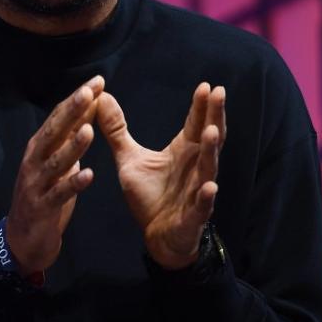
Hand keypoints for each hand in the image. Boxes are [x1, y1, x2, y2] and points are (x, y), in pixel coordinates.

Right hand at [5, 75, 104, 274]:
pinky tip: (88, 176)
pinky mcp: (42, 208)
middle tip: (89, 92)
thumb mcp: (57, 164)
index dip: (77, 99)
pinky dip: (73, 184)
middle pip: (54, 132)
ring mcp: (36, 184)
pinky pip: (59, 194)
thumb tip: (87, 110)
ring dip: (72, 146)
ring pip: (56, 162)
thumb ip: (69, 139)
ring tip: (89, 131)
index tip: (97, 81)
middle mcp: (35, 161)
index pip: (59, 117)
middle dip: (72, 111)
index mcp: (39, 147)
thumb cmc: (43, 195)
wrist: (22, 240)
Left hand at [97, 82, 225, 269]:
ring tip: (212, 132)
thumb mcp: (129, 158)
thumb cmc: (150, 195)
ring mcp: (197, 190)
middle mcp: (196, 166)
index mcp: (185, 151)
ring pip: (208, 168)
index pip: (196, 123)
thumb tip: (102, 96)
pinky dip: (206, 196)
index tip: (206, 85)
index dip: (201, 106)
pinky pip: (202, 205)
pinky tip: (210, 187)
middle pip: (210, 138)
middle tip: (219, 93)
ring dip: (211, 151)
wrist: (158, 235)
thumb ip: (117, 129)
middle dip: (214, 116)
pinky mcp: (193, 214)